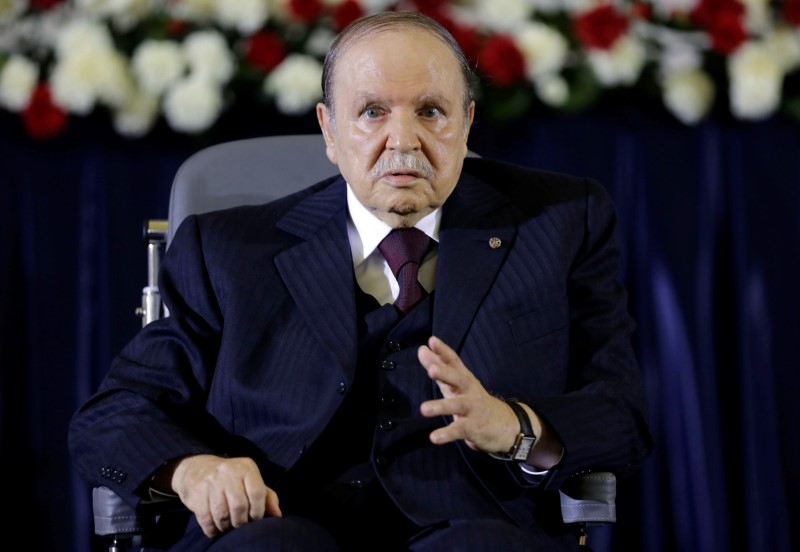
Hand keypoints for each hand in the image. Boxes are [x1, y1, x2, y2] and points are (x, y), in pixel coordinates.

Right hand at [169, 454, 281, 538]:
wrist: (199, 468)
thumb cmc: (233, 478)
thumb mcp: (251, 480)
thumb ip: (267, 496)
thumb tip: (277, 515)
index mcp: (246, 468)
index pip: (257, 492)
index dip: (258, 511)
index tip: (256, 518)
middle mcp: (229, 472)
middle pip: (239, 506)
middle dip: (241, 522)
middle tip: (240, 525)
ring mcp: (211, 481)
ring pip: (222, 514)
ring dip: (226, 526)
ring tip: (228, 527)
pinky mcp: (197, 492)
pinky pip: (206, 518)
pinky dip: (212, 529)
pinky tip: (216, 529)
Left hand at [417, 336, 520, 453]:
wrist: (502, 425)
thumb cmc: (472, 401)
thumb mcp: (455, 384)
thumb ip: (438, 367)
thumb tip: (422, 350)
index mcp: (464, 378)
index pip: (454, 361)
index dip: (444, 351)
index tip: (432, 341)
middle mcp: (470, 391)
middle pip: (459, 379)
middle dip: (445, 373)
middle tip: (431, 369)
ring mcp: (472, 409)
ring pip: (457, 406)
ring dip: (440, 407)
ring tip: (423, 409)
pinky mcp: (473, 427)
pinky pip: (459, 430)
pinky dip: (446, 434)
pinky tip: (434, 437)